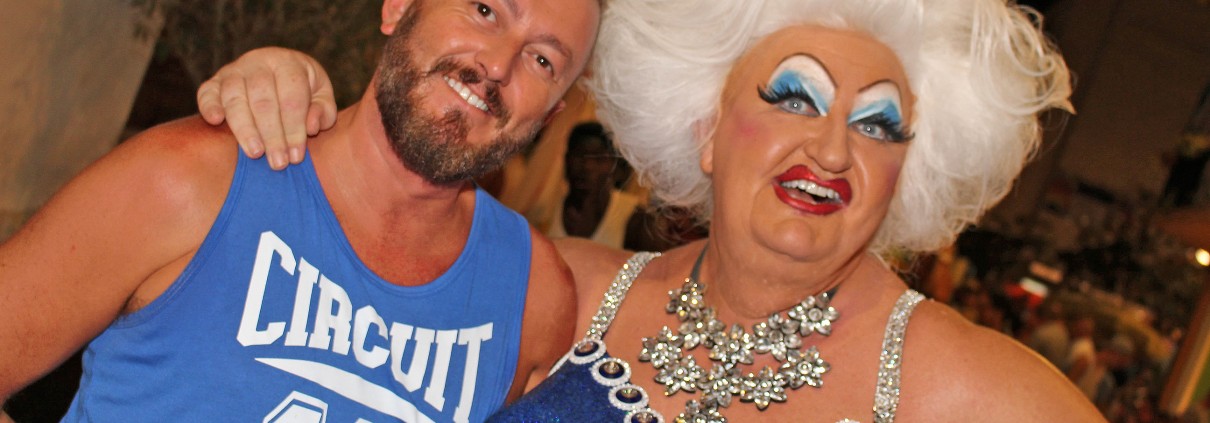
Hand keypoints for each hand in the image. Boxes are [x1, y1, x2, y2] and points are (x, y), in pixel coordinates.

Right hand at [197, 47, 337, 169]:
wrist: (277, 72)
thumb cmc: (304, 91)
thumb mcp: (322, 96)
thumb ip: (323, 111)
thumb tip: (311, 127)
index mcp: (288, 63)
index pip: (292, 98)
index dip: (294, 129)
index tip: (296, 157)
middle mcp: (259, 62)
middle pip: (263, 100)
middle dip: (272, 135)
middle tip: (278, 163)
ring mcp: (234, 70)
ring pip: (235, 98)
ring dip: (244, 128)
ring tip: (255, 154)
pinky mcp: (215, 81)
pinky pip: (207, 92)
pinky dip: (209, 106)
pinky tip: (216, 122)